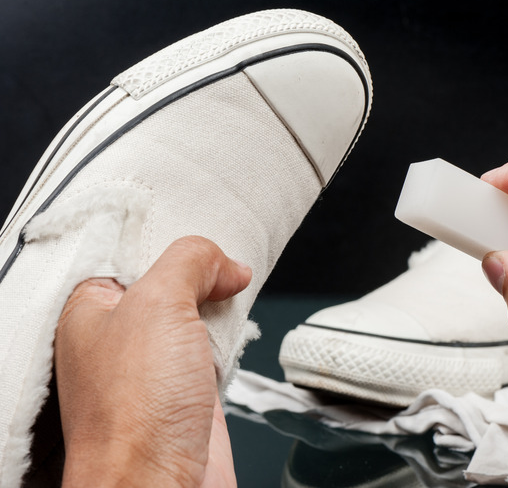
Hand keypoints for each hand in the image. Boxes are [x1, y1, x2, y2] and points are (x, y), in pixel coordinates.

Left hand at [55, 236, 251, 487]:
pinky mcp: (185, 389)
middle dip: (201, 271)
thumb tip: (225, 264)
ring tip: (234, 285)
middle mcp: (119, 336)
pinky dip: (229, 335)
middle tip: (224, 262)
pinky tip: (238, 326)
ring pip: (193, 313)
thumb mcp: (159, 303)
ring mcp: (153, 365)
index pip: (131, 251)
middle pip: (168, 281)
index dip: (169, 236)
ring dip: (218, 303)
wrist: (160, 484)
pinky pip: (211, 346)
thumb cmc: (133, 414)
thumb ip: (190, 262)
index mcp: (90, 308)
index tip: (202, 225)